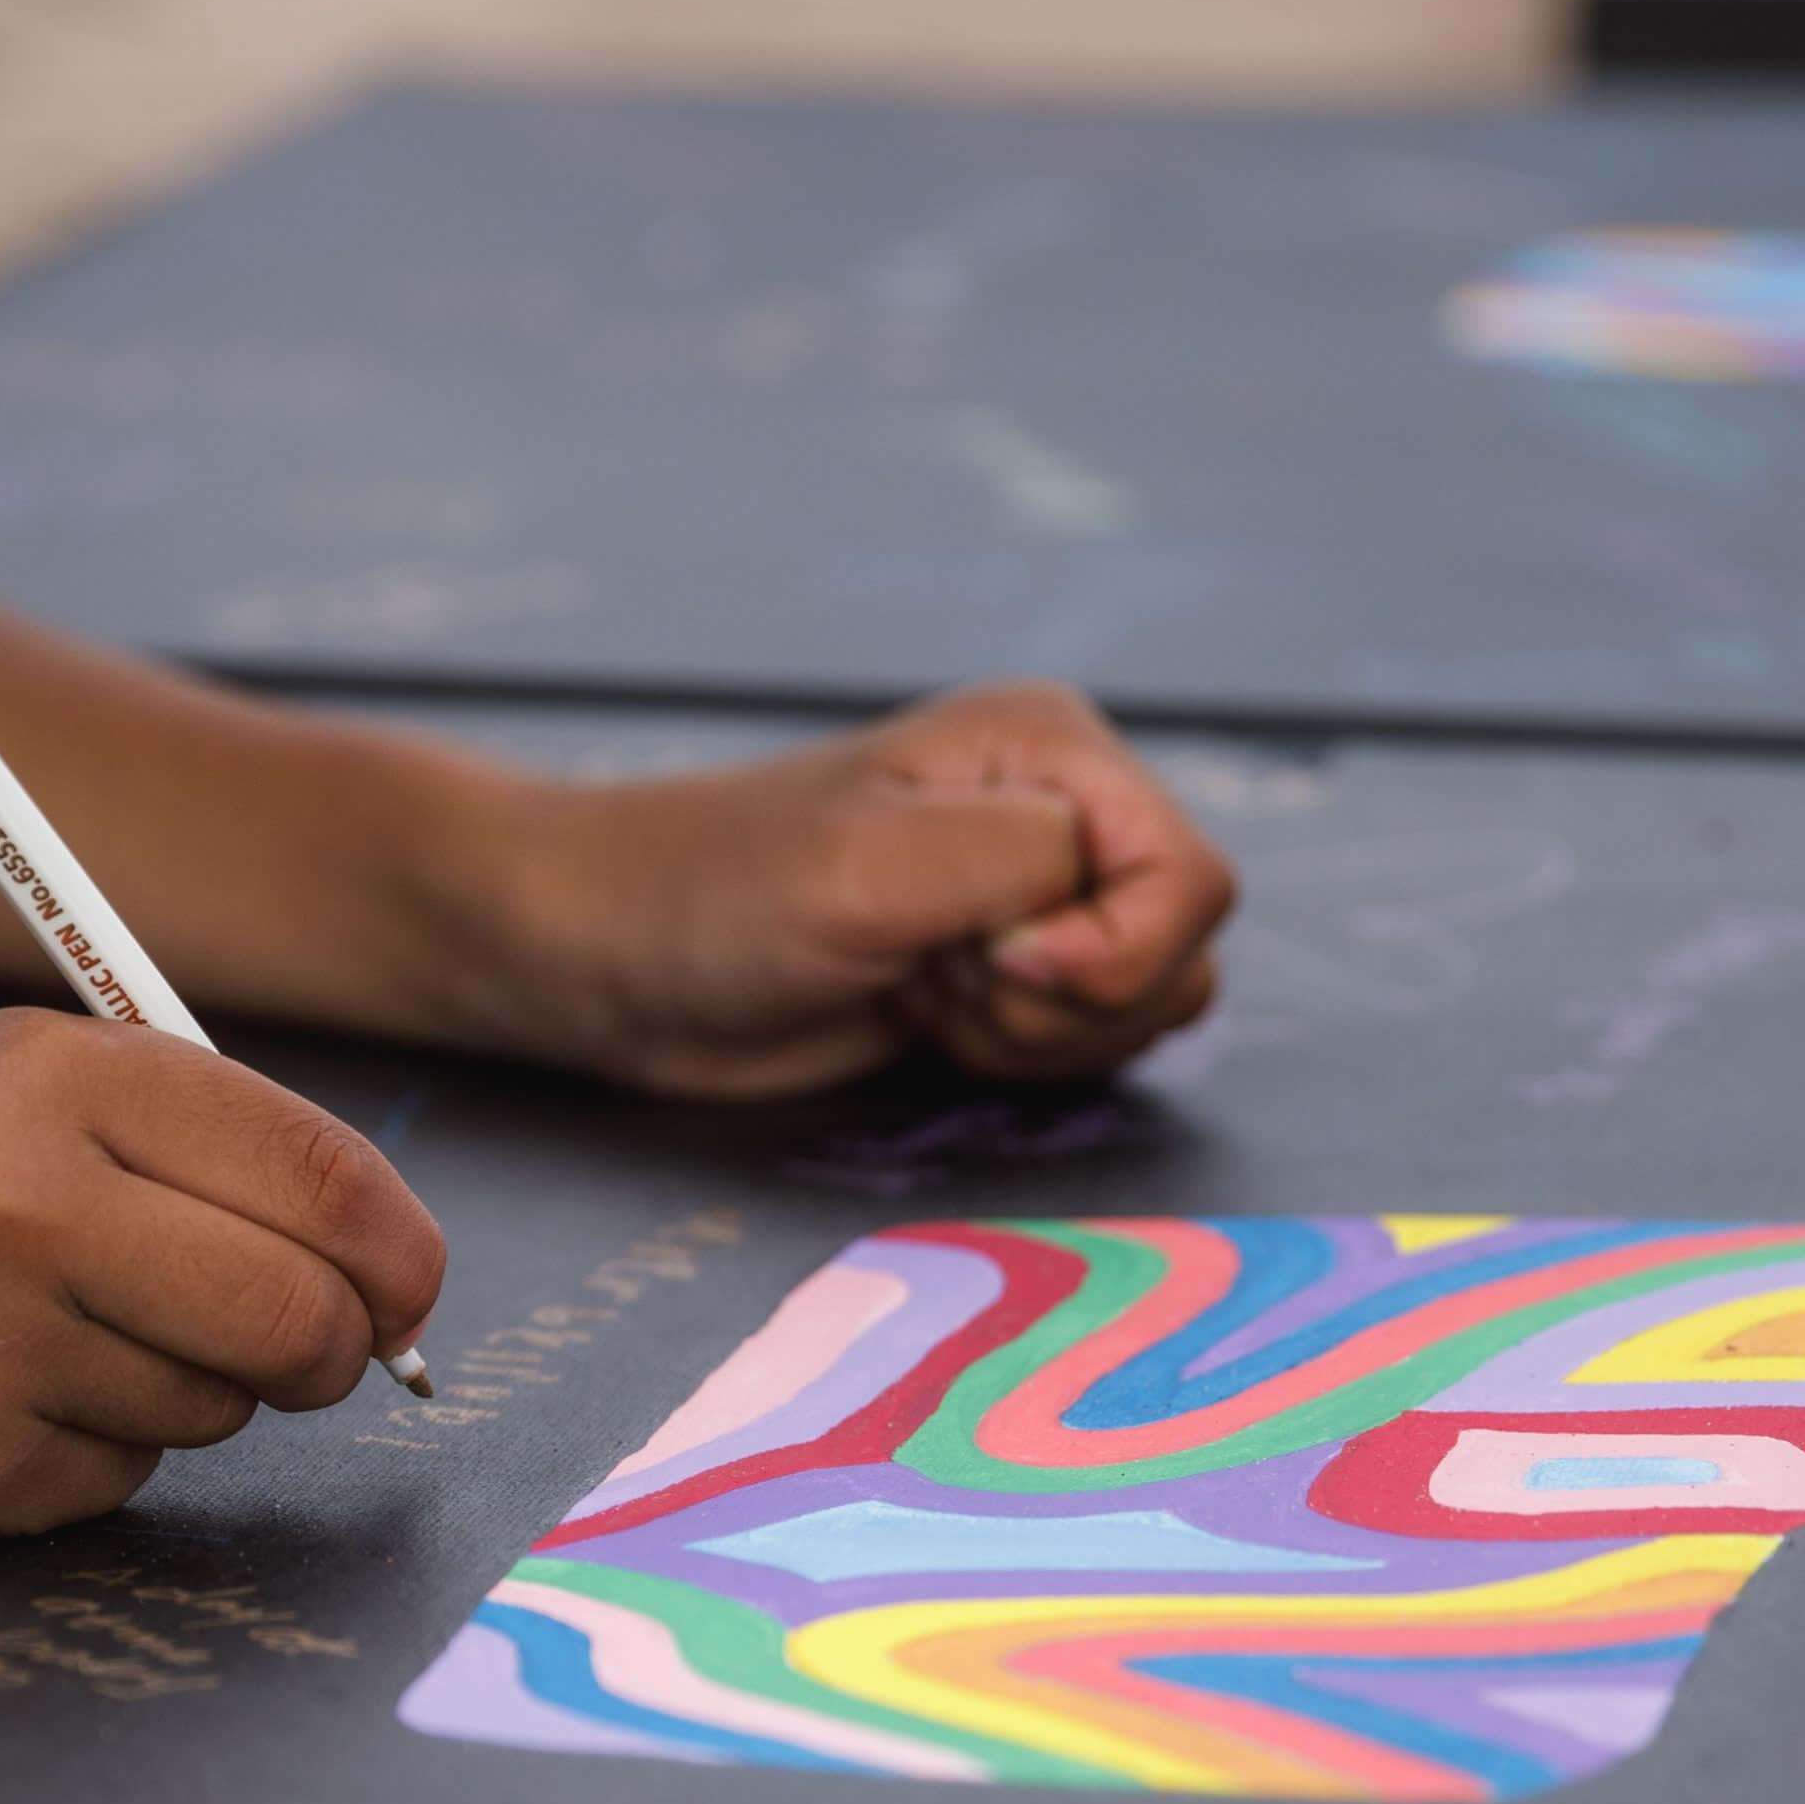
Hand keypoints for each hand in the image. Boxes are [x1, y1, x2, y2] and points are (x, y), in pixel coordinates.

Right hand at [0, 1010, 443, 1537]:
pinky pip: (116, 1485)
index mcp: (49, 1078)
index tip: (404, 1287)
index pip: (323, 1180)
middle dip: (331, 1349)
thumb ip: (192, 1148)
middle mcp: (20, 1210)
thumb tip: (388, 1271)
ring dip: (180, 1391)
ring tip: (44, 1332)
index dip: (399, 1254)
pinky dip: (84, 1452)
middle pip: (303, 1322)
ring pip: (215, 1415)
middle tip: (297, 1345)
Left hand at [484, 681, 1233, 1098]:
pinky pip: (1088, 1042)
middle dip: (1069, 1001)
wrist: (611, 958)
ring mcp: (1035, 895)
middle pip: (1183, 951)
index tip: (984, 958)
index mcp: (1053, 747)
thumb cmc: (713, 895)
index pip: (1193, 878)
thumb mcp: (870, 867)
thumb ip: (1025, 863)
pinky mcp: (1001, 973)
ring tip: (924, 991)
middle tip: (942, 973)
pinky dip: (1019, 1057)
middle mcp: (1063, 810)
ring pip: (1147, 1007)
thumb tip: (1109, 897)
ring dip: (1040, 1036)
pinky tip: (924, 1020)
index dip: (1108, 951)